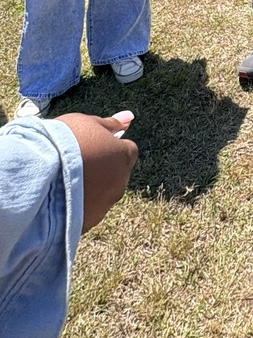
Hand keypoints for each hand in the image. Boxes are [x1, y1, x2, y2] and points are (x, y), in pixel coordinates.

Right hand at [55, 112, 138, 232]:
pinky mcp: (89, 221)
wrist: (38, 173)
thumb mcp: (88, 123)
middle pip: (117, 173)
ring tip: (66, 180)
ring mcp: (106, 204)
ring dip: (92, 188)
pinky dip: (80, 205)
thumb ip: (111, 123)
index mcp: (124, 156)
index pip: (127, 150)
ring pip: (104, 194)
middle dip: (104, 169)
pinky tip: (62, 197)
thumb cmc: (64, 141)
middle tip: (78, 162)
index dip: (110, 147)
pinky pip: (88, 211)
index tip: (93, 146)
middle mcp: (121, 181)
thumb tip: (130, 116)